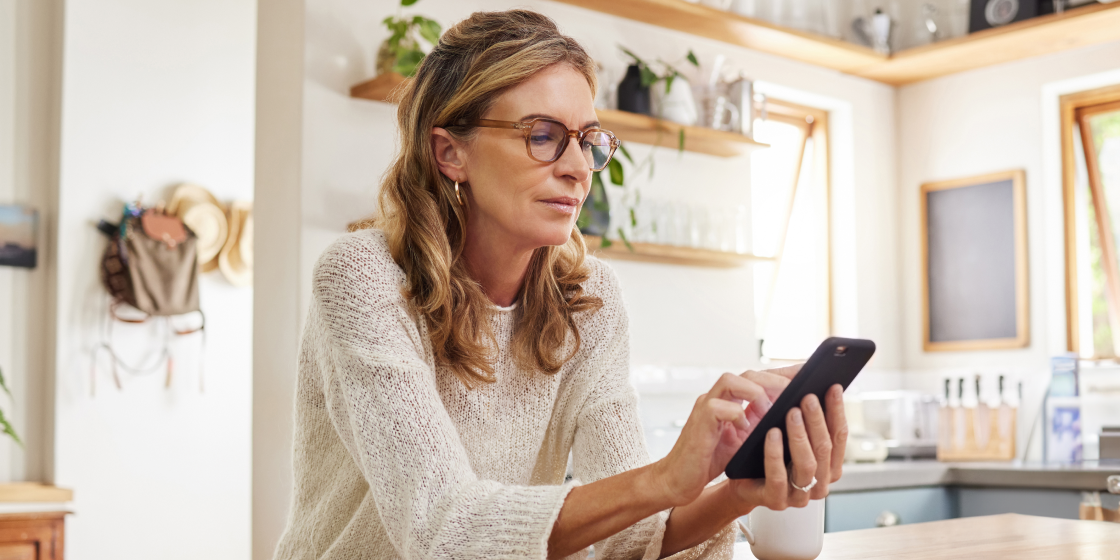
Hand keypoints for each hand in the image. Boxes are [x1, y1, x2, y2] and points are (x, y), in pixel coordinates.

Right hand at [650, 366, 795, 506]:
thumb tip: (791, 415)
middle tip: (795, 392)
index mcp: (731, 400)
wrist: (680, 479)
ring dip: (755, 393)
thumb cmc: (711, 459)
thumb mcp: (744, 439)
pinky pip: (717, 408)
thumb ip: (760, 423)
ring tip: (771, 410)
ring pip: (730, 381)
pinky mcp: (698, 422)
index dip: (783, 373)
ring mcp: (706, 407)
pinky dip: (736, 415)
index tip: (808, 373)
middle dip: (774, 380)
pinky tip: (745, 429)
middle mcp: (717, 397)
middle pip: (747, 373)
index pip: (759, 377)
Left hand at [729, 384, 848, 511]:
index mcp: (827, 466)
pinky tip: (772, 433)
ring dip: (800, 436)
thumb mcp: (785, 428)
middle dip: (817, 420)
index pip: (839, 436)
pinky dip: (775, 454)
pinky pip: (778, 477)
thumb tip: (810, 374)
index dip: (837, 411)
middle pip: (825, 449)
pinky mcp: (776, 501)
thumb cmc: (764, 450)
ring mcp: (799, 496)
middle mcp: (819, 483)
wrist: (737, 478)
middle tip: (808, 397)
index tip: (833, 387)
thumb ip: (802, 410)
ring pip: (807, 465)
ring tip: (791, 412)